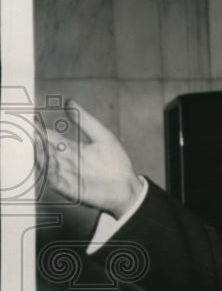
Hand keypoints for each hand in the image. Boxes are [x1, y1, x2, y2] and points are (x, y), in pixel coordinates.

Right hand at [40, 99, 143, 217]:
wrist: (127, 187)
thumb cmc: (116, 163)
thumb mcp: (103, 137)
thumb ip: (86, 121)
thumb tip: (70, 102)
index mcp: (71, 148)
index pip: (50, 137)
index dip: (40, 129)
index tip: (31, 120)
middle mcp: (65, 161)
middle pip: (44, 149)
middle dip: (35, 142)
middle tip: (26, 132)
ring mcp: (66, 175)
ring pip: (46, 164)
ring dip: (39, 156)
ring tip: (33, 146)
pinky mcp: (69, 189)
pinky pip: (55, 180)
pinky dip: (50, 172)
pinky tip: (48, 163)